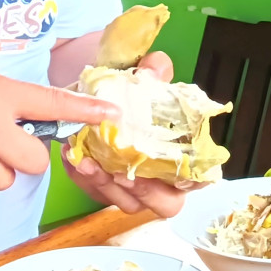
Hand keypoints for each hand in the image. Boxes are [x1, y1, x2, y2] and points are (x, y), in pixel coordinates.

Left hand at [65, 49, 201, 218]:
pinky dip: (82, 177)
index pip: (198, 180)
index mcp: (184, 158)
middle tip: (120, 171)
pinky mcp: (106, 188)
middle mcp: (163, 181)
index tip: (171, 171)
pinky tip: (72, 155)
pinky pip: (95, 192)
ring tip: (85, 160)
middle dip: (142, 191)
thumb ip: (155, 73)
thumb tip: (154, 67)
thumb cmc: (139, 99)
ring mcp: (134, 189)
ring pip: (125, 202)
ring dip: (104, 184)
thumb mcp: (147, 80)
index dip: (190, 182)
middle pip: (163, 204)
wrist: (106, 100)